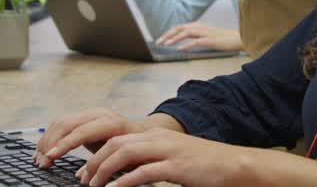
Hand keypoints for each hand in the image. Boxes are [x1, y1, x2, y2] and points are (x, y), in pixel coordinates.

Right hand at [34, 108, 145, 169]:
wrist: (142, 135)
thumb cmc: (135, 150)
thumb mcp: (124, 158)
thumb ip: (103, 164)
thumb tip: (81, 178)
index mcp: (112, 123)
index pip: (81, 132)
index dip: (64, 146)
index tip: (50, 158)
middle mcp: (99, 114)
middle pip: (67, 124)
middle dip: (51, 144)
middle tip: (42, 163)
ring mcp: (90, 113)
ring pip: (61, 122)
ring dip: (47, 141)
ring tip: (39, 159)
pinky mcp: (83, 117)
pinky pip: (62, 123)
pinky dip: (50, 137)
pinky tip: (43, 150)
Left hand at [76, 128, 245, 186]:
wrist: (234, 165)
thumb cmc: (204, 166)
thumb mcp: (173, 159)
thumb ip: (151, 162)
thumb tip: (127, 175)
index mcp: (156, 135)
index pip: (117, 139)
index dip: (97, 154)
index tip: (85, 172)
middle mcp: (159, 138)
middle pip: (116, 143)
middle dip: (94, 161)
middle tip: (82, 179)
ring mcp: (168, 150)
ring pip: (125, 153)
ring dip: (104, 170)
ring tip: (93, 186)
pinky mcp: (176, 166)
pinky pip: (144, 172)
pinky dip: (125, 181)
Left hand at [156, 22, 242, 51]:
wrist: (238, 39)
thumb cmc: (223, 39)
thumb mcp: (206, 37)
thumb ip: (196, 37)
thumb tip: (184, 43)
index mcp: (198, 26)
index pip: (179, 27)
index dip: (169, 33)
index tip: (160, 40)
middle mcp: (199, 27)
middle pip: (179, 28)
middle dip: (167, 35)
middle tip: (158, 42)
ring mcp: (204, 33)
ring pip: (185, 33)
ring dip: (174, 39)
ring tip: (166, 45)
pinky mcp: (210, 40)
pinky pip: (195, 41)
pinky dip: (186, 45)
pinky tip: (180, 49)